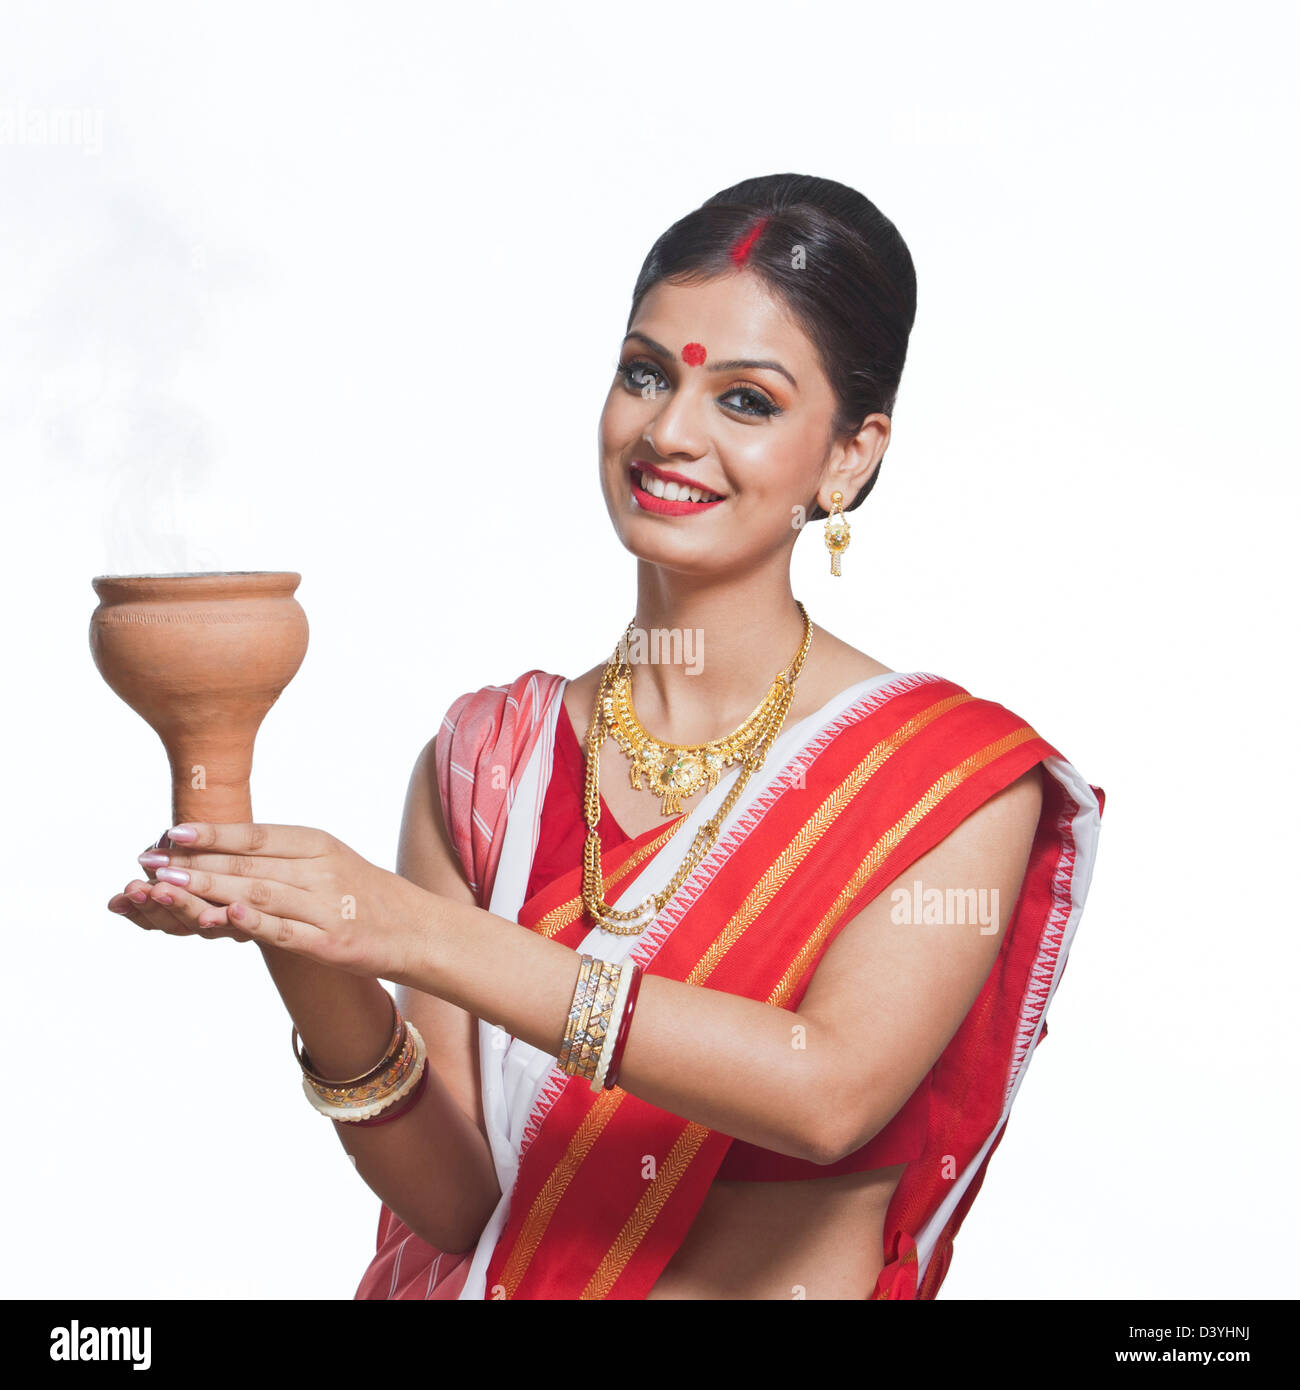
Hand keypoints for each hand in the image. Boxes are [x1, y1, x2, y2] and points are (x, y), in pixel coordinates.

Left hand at [109, 821, 432, 980]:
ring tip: (168, 886)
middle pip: (249, 863)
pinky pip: (285, 931)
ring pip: (259, 893)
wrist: (419, 931)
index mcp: (319, 844)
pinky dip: (254, 923)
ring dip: (209, 888)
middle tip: (150, 862)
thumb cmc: (365, 895)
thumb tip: (224, 846)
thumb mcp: (329, 860)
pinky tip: (226, 916)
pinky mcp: (330, 943)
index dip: (212, 833)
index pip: (257, 835)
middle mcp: (321, 870)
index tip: (171, 832)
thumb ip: (283, 854)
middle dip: (195, 862)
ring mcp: (326, 907)